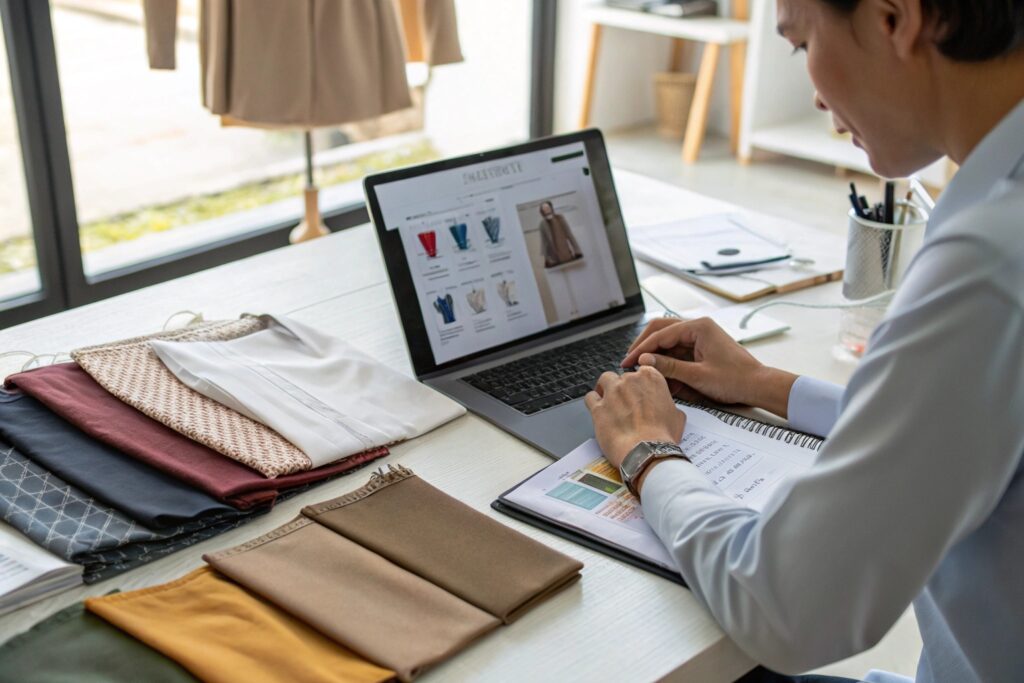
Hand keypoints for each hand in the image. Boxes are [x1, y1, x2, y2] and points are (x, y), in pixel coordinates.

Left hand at [583, 366, 685, 468]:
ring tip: (609, 399)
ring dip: (606, 387)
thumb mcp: (677, 416)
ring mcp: (612, 392)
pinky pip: (590, 397)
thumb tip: (666, 408)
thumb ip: (668, 404)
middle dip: (624, 387)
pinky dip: (593, 401)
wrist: (646, 452)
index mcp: (651, 378)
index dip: (640, 381)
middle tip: (627, 402)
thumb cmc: (662, 436)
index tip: (640, 389)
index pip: (643, 369)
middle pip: (623, 376)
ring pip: (605, 380)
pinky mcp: (598, 407)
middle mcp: (630, 380)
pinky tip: (597, 409)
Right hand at [621, 317, 796, 416]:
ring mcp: (699, 337)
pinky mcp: (701, 348)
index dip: (641, 349)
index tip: (627, 362)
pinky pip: (677, 350)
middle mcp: (698, 327)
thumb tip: (644, 361)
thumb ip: (669, 367)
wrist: (758, 385)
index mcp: (698, 327)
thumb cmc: (734, 379)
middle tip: (628, 361)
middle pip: (661, 329)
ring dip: (654, 353)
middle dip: (644, 345)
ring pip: (668, 340)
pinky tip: (657, 373)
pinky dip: (666, 360)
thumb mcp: (698, 376)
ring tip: (640, 368)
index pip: (660, 334)